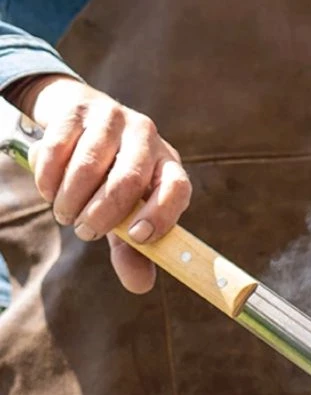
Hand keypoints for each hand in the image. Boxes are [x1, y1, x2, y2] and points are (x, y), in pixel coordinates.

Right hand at [14, 75, 191, 293]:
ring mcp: (113, 118)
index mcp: (169, 166)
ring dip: (72, 199)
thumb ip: (134, 251)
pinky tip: (48, 191)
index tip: (137, 238)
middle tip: (83, 231)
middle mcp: (147, 137)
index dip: (160, 215)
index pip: (178, 188)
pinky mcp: (77, 108)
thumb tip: (141, 286)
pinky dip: (50, 177)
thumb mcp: (125, 215)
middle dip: (101, 214)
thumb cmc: (110, 181)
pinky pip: (59, 147)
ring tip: (64, 214)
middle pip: (128, 180)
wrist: (78, 123)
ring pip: (90, 165)